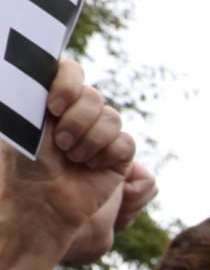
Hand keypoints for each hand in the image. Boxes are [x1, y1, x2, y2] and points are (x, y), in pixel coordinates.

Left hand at [1, 58, 138, 266]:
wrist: (42, 203)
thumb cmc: (25, 165)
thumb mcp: (24, 123)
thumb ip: (36, 93)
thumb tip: (43, 66)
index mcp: (52, 100)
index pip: (70, 70)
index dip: (68, 83)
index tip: (54, 106)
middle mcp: (77, 113)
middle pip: (94, 96)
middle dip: (77, 121)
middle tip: (60, 144)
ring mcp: (99, 133)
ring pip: (112, 118)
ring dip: (90, 141)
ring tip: (73, 159)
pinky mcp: (118, 155)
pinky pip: (125, 143)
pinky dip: (106, 155)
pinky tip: (91, 167)